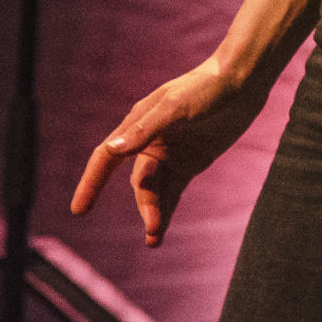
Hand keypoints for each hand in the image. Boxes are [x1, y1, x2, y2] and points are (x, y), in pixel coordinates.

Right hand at [68, 58, 265, 247]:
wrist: (242, 82)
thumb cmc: (205, 87)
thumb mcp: (174, 107)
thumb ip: (144, 129)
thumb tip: (112, 149)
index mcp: (138, 124)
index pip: (106, 158)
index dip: (91, 184)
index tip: (79, 210)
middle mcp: (149, 142)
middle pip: (140, 182)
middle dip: (144, 204)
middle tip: (152, 227)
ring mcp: (170, 155)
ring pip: (155, 192)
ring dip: (154, 214)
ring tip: (154, 240)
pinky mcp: (191, 163)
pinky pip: (173, 192)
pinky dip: (167, 210)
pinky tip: (160, 230)